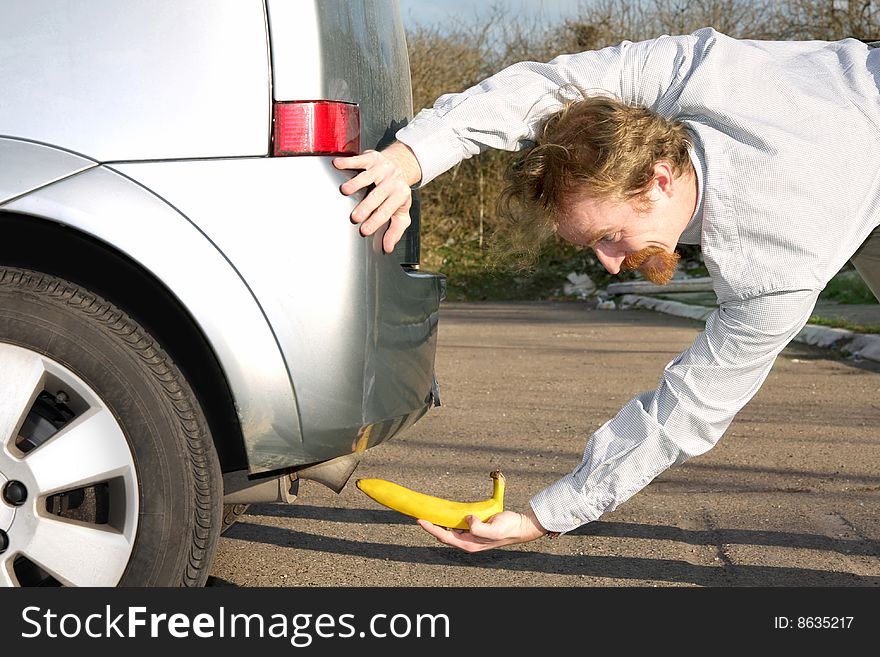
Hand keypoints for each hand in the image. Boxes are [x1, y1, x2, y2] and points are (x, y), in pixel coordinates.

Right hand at [333, 141, 421, 253]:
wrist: (401, 166)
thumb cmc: (397, 194)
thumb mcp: (401, 213)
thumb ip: (395, 231)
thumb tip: (387, 248)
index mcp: (400, 196)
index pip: (386, 211)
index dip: (375, 221)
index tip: (364, 231)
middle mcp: (392, 181)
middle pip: (377, 195)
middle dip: (366, 206)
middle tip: (355, 217)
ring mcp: (381, 168)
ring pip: (367, 177)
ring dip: (355, 183)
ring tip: (344, 191)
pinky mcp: (372, 158)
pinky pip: (359, 159)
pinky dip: (347, 161)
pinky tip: (337, 164)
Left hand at [417, 508, 548, 552]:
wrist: (519, 526)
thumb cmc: (508, 528)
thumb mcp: (494, 530)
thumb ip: (479, 529)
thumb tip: (468, 520)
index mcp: (469, 544)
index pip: (444, 536)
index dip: (431, 529)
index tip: (420, 520)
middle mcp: (467, 542)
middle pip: (443, 535)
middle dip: (430, 526)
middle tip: (419, 514)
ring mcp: (470, 536)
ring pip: (448, 530)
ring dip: (438, 523)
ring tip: (428, 513)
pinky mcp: (473, 529)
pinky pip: (456, 525)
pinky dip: (448, 520)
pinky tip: (444, 514)